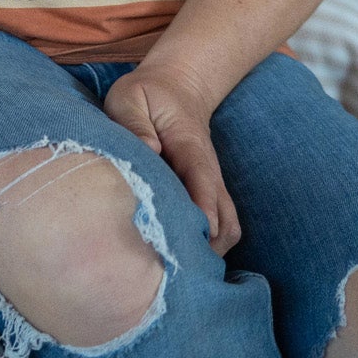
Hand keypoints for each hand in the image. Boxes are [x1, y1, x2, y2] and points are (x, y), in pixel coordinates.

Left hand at [103, 63, 240, 254]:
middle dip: (208, 246)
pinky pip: (219, 226)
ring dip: (211, 250)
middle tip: (178, 267)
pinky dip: (209, 245)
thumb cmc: (146, 95)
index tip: (200, 234)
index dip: (204, 210)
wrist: (176, 87)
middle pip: (224, 218)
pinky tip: (183, 257)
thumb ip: (135, 122)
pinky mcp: (205, 194)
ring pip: (227, 228)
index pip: (203, 182)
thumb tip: (148, 149)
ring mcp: (211, 185)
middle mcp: (208, 172)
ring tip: (180, 270)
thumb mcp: (130, 97)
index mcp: (189, 147)